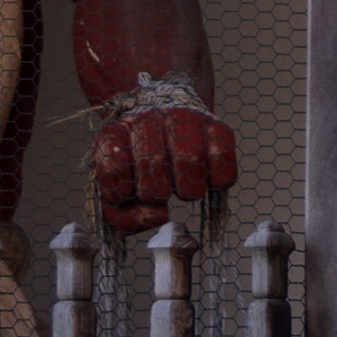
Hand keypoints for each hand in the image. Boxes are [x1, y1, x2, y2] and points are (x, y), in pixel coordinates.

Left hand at [94, 104, 238, 231]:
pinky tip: (207, 180)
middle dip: (156, 192)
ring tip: (183, 189)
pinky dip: (217, 180)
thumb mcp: (119, 193)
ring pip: (190, 157)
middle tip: (161, 194)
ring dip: (188, 189)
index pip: (114, 167)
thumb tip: (160, 216)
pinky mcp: (217, 125)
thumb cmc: (140, 170)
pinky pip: (222, 156)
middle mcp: (149, 119)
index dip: (122, 192)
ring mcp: (184, 119)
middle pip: (152, 161)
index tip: (129, 195)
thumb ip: (125, 218)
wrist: (168, 127)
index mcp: (116, 135)